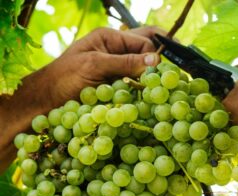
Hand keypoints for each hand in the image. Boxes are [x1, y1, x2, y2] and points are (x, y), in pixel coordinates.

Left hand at [0, 26, 163, 172]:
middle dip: (161, 60)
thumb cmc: (65, 77)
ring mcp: (117, 70)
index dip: (157, 51)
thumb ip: (125, 61)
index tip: (166, 68)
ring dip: (152, 77)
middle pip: (146, 50)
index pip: (143, 39)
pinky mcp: (116, 86)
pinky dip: (143, 90)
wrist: (48, 100)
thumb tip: (156, 59)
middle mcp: (116, 52)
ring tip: (164, 87)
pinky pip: (135, 84)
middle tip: (175, 75)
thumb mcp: (94, 65)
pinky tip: (149, 96)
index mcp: (110, 38)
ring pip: (143, 69)